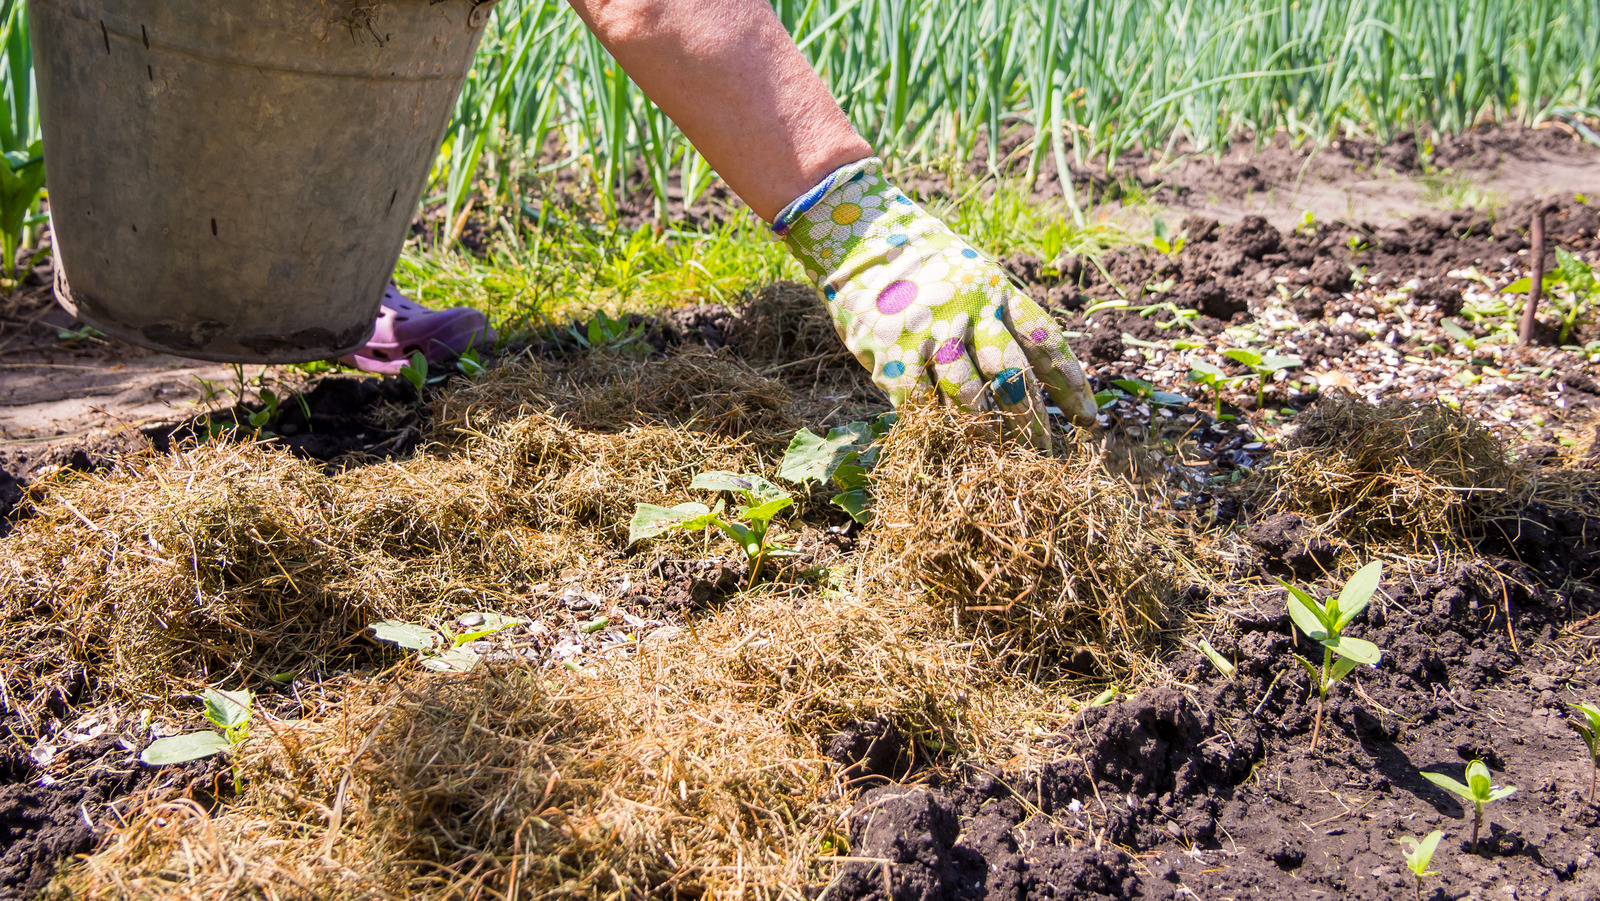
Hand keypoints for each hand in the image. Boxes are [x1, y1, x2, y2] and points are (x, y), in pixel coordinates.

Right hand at [777, 159, 1095, 445]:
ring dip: (986, 432)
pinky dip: (935, 425)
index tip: (1089, 420)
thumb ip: (998, 317)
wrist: (859, 235)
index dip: (1071, 386)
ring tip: (999, 457)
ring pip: (969, 396)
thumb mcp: (974, 274)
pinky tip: (946, 443)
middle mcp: (969, 310)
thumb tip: (1027, 376)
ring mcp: (929, 331)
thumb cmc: (924, 262)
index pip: (1045, 342)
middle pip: (1012, 376)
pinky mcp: (892, 352)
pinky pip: (921, 403)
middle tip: (1043, 451)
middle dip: (1031, 421)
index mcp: (997, 290)